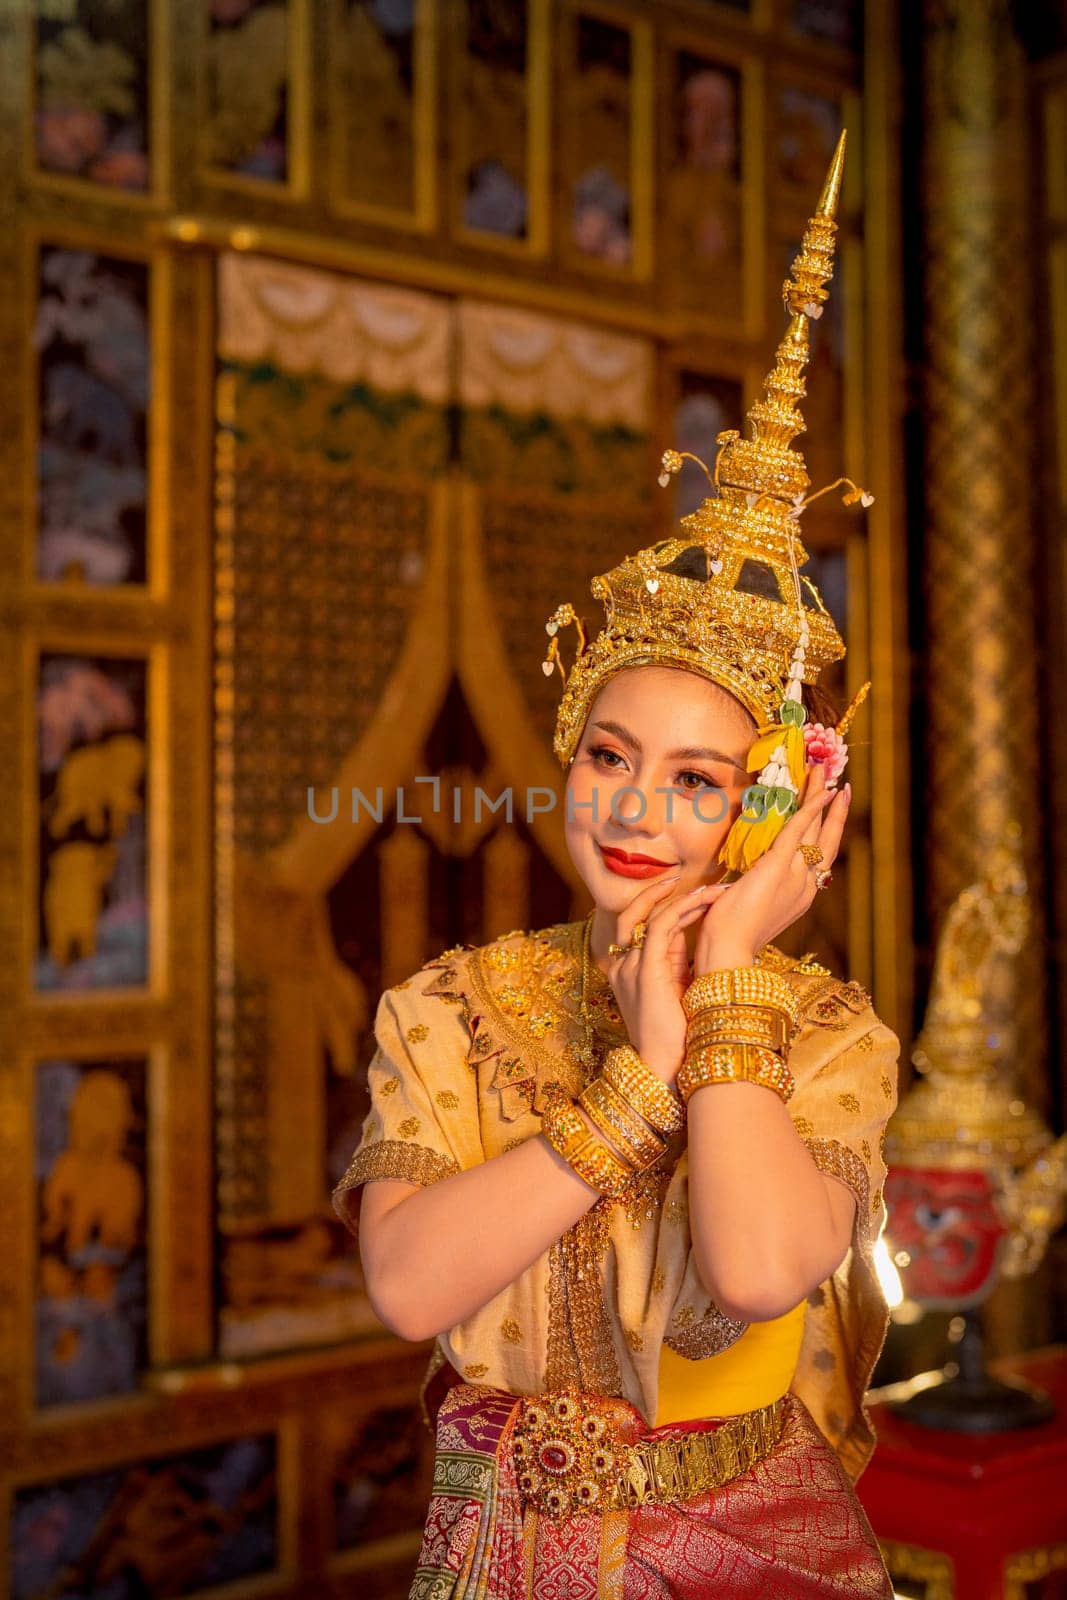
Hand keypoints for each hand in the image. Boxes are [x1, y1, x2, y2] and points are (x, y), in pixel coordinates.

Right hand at [604, 874, 729, 1083]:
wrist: (663, 1068)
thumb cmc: (674, 1038)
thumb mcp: (675, 994)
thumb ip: (678, 966)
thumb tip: (701, 942)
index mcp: (629, 970)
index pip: (642, 925)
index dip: (666, 905)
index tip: (694, 894)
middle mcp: (623, 964)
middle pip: (637, 913)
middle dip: (665, 892)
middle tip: (700, 882)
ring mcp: (631, 966)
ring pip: (651, 914)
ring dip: (684, 897)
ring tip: (714, 889)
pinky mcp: (645, 970)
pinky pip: (660, 926)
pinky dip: (683, 909)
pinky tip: (705, 901)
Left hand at [692, 764, 851, 975]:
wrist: (727, 951)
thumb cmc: (730, 935)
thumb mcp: (751, 907)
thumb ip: (758, 888)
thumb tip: (749, 876)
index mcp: (800, 896)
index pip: (818, 857)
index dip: (826, 831)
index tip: (830, 811)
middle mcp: (806, 886)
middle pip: (824, 839)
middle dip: (832, 809)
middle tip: (837, 782)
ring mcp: (795, 876)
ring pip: (814, 828)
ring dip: (819, 796)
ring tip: (824, 770)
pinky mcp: (778, 866)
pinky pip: (799, 830)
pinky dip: (811, 808)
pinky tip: (820, 791)